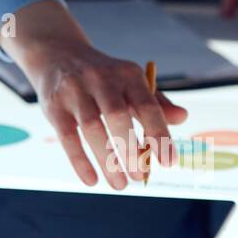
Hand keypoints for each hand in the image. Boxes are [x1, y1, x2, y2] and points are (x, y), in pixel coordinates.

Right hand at [3, 0, 187, 188]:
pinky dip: (80, 161)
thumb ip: (157, 102)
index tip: (168, 161)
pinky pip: (68, 136)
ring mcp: (75, 90)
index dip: (159, 134)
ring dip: (107, 161)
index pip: (147, 105)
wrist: (58, 54)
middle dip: (130, 150)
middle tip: (141, 177)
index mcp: (127, 74)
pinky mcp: (54, 105)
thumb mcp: (131, 82)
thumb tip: (182, 117)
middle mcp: (101, 78)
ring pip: (92, 128)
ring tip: (120, 184)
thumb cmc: (104, 77)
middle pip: (117, 116)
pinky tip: (92, 180)